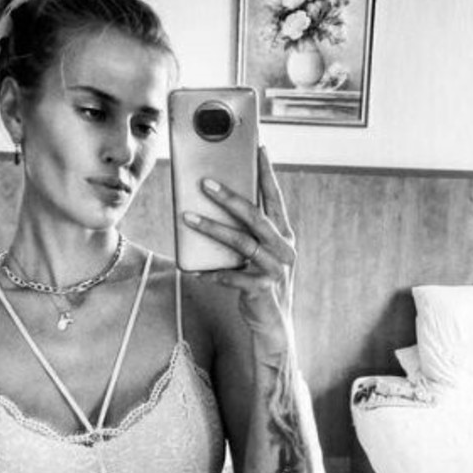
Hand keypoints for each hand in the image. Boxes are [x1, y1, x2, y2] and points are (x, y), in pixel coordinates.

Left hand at [183, 146, 295, 353]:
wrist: (274, 325)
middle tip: (204, 181)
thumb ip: (248, 233)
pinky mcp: (263, 290)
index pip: (275, 198)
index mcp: (285, 236)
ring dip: (213, 228)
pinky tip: (194, 269)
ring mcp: (276, 270)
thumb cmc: (261, 283)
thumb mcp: (260, 255)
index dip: (267, 173)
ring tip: (188, 217)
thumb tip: (218, 205)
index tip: (258, 147)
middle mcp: (284, 249)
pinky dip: (212, 273)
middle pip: (255, 216)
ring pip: (242, 242)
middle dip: (229, 197)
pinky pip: (233, 277)